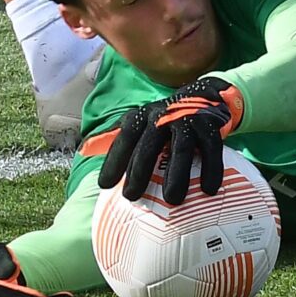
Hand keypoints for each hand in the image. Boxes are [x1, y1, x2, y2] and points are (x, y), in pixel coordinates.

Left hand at [98, 77, 243, 204]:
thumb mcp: (139, 123)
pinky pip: (211, 149)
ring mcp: (188, 119)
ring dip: (176, 174)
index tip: (104, 186)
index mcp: (142, 116)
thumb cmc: (164, 120)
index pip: (125, 137)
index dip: (114, 160)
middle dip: (140, 170)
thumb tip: (84, 149)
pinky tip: (208, 190)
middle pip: (150, 144)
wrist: (203, 96)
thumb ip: (114, 136)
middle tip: (132, 197)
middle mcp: (163, 115)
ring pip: (181, 148)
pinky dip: (211, 169)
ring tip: (172, 200)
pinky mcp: (210, 126)